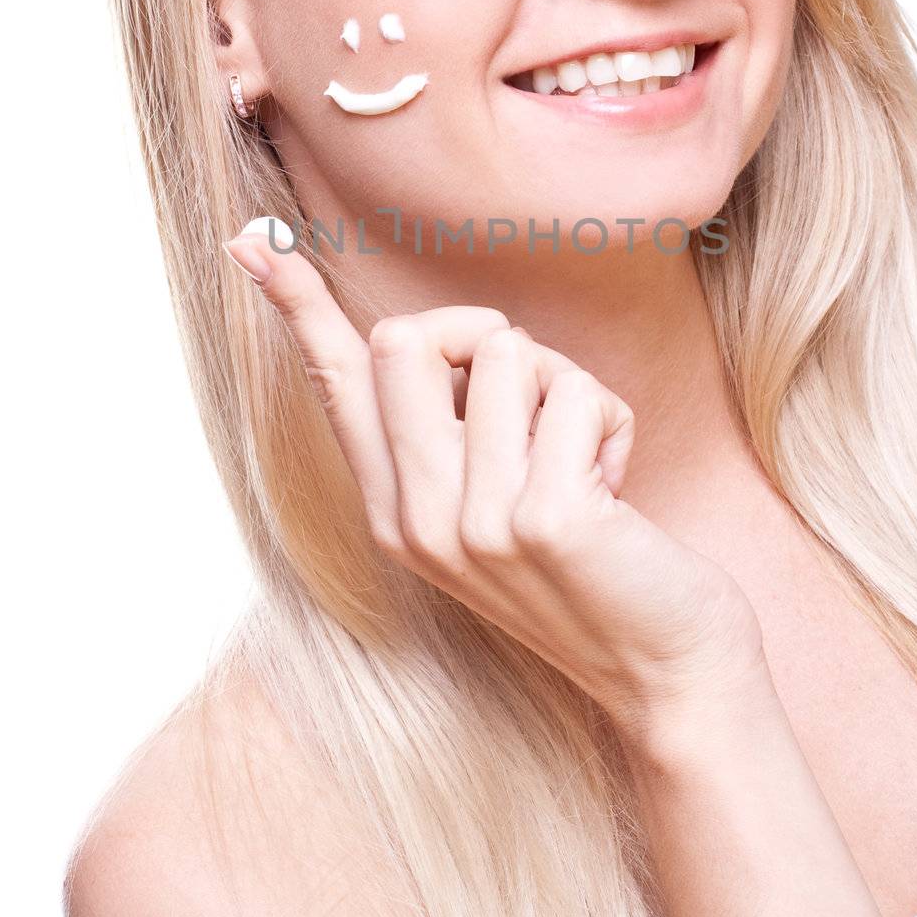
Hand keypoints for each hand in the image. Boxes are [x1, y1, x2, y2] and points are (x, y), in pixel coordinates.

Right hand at [223, 220, 767, 746]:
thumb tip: (424, 336)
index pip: (335, 384)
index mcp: (392, 509)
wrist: (665, 673)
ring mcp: (473, 524)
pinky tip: (614, 488)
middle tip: (534, 405)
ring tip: (582, 462)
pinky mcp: (543, 519)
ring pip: (508, 351)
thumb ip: (447, 433)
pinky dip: (611, 422)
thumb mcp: (494, 507)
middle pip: (409, 337)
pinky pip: (576, 393)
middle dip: (486, 336)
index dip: (298, 305)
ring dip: (566, 387)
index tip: (251, 242)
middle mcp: (415, 518)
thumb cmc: (592, 568)